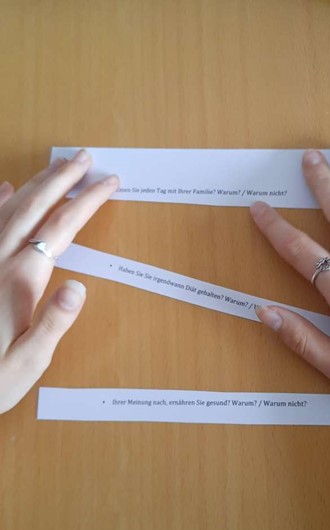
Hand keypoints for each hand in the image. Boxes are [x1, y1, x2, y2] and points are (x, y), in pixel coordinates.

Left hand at [0, 150, 118, 412]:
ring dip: (36, 183)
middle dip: (62, 179)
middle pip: (34, 207)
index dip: (87, 202)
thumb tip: (79, 287)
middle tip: (84, 157)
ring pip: (10, 208)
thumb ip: (53, 323)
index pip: (61, 228)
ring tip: (58, 167)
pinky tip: (5, 188)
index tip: (108, 182)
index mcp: (19, 280)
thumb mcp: (28, 362)